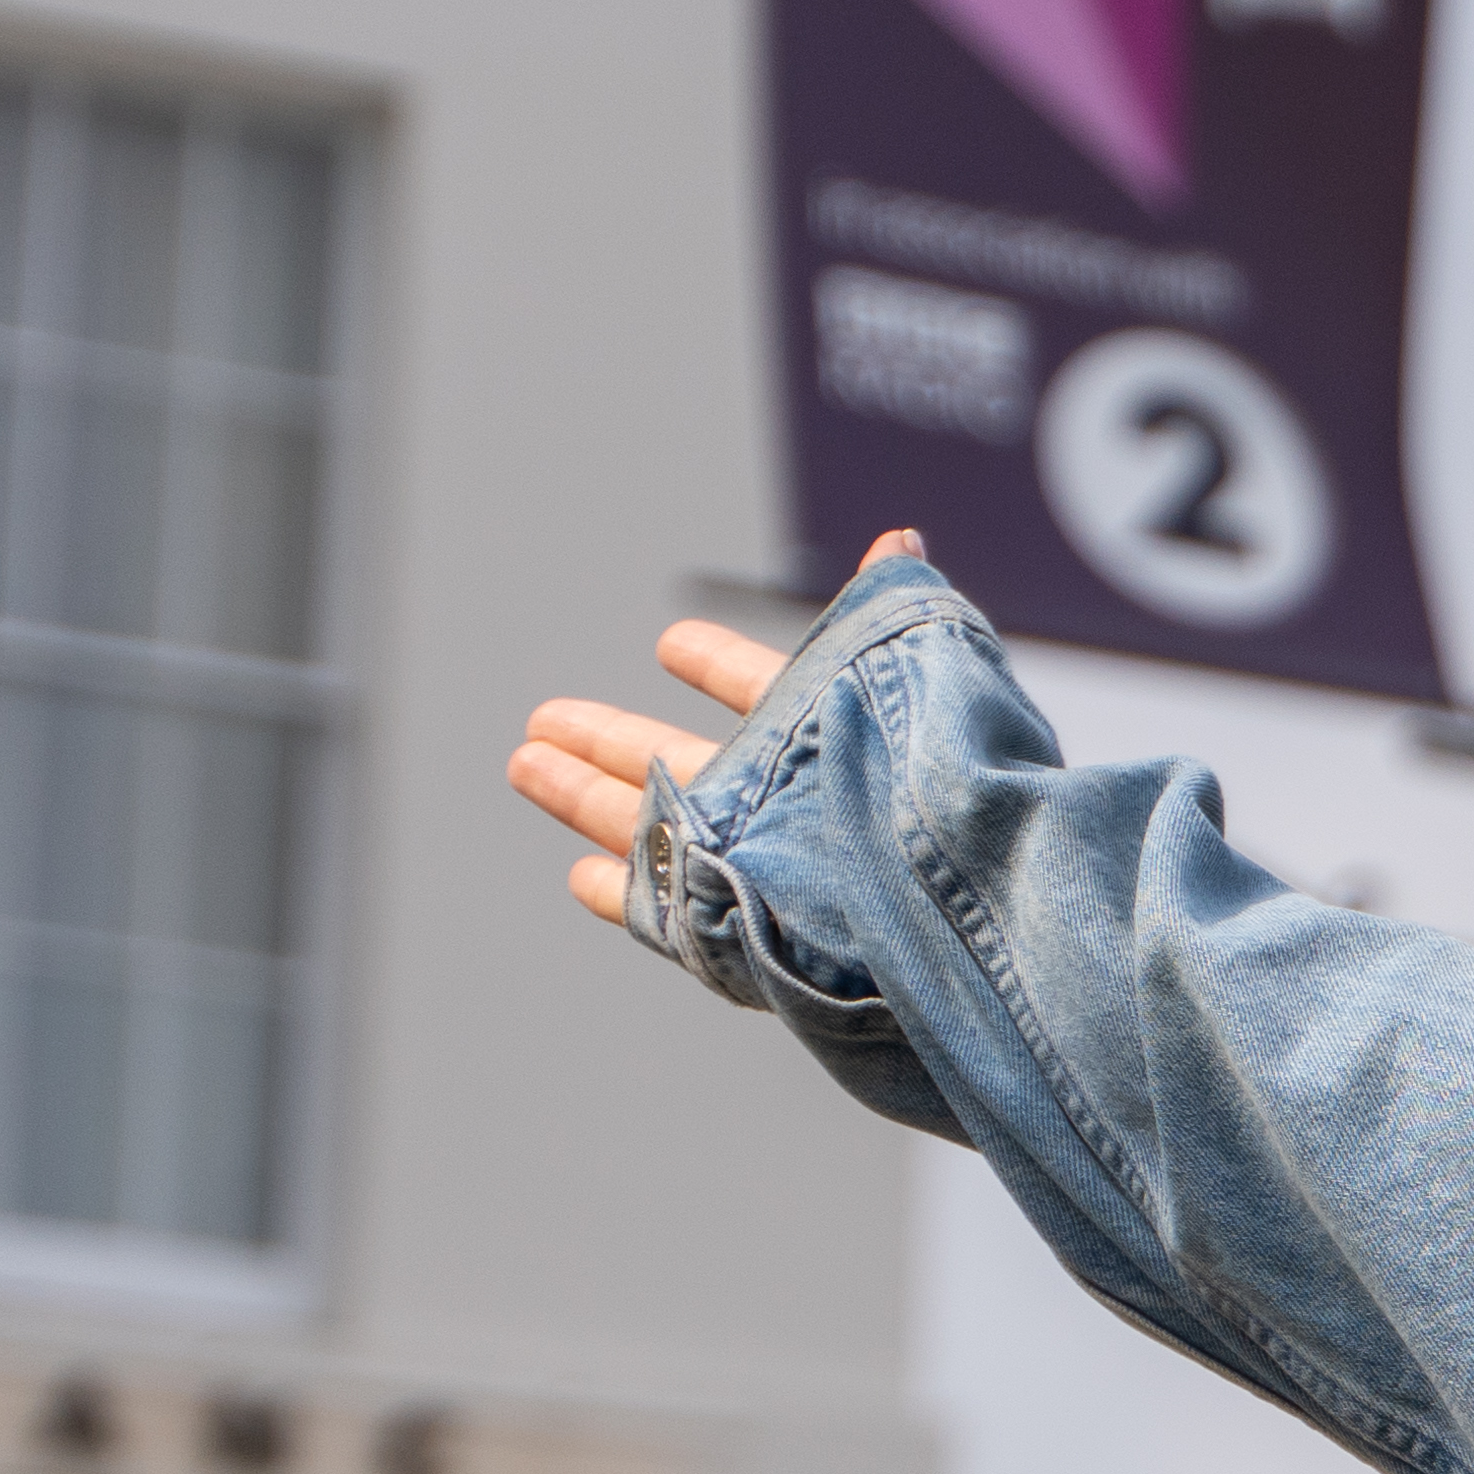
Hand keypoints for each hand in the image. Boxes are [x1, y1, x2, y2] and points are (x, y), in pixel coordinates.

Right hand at [506, 538, 906, 923]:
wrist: (949, 898)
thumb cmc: (943, 783)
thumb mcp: (922, 672)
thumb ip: (893, 610)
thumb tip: (901, 536)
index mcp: (825, 742)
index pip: (766, 694)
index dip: (720, 667)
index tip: (671, 644)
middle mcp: (785, 809)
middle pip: (676, 764)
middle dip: (608, 739)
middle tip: (544, 717)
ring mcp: (755, 872)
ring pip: (649, 827)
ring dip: (584, 798)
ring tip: (525, 763)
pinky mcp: (732, 936)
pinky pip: (663, 912)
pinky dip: (623, 892)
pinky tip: (581, 877)